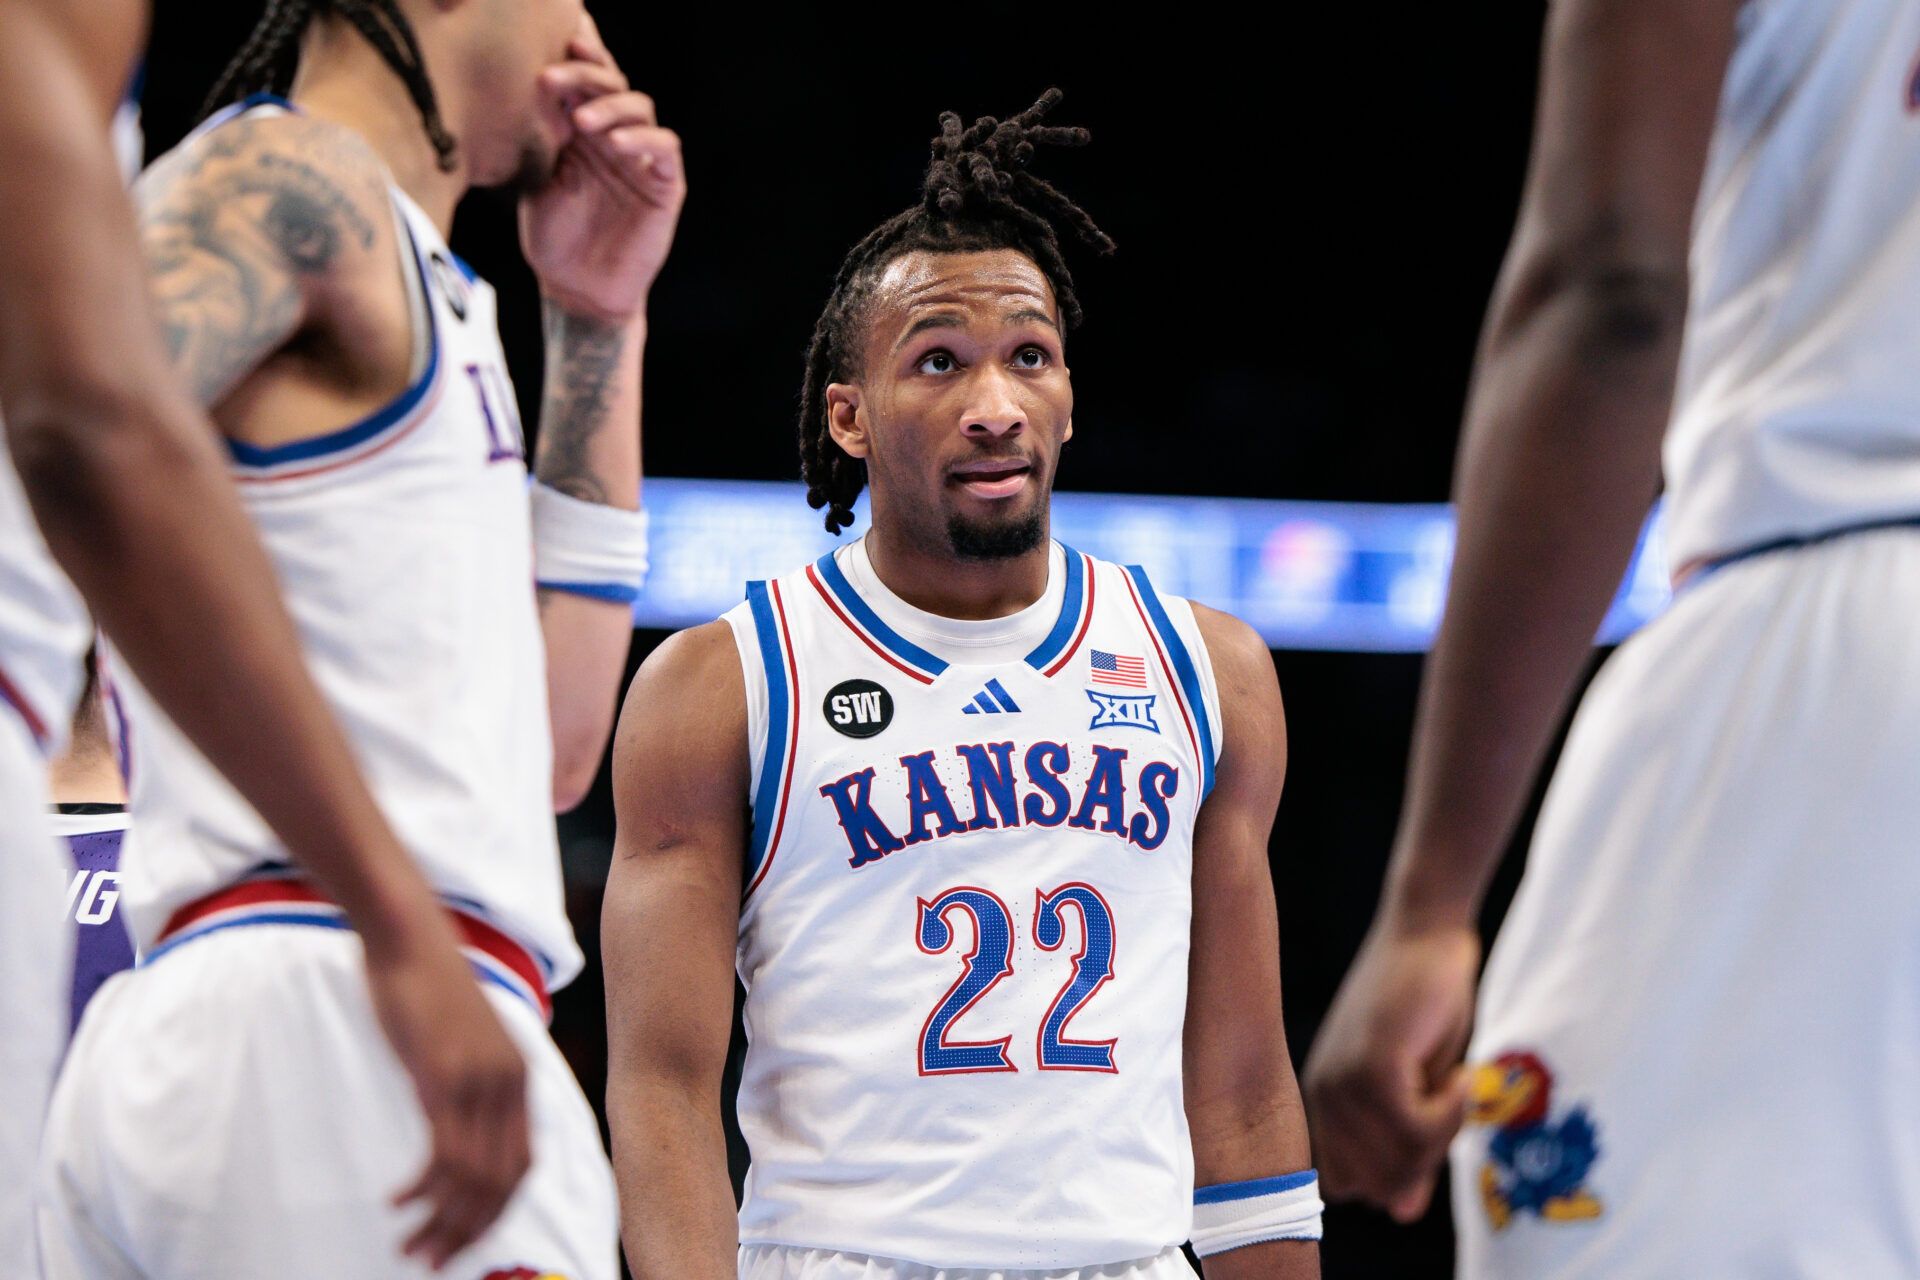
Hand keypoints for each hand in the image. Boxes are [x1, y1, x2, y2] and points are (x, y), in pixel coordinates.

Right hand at [366, 925, 531, 1269]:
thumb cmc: (426, 989)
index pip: (523, 1168)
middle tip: (431, 1261)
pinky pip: (443, 1151)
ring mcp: (479, 1080)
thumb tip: (455, 1135)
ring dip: (442, 1220)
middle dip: (469, 1231)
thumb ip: (467, 1086)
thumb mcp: (459, 1043)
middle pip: (503, 1182)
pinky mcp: (443, 1075)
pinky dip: (423, 1188)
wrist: (409, 937)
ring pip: (473, 1177)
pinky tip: (398, 1202)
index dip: (495, 1213)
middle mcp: (509, 1084)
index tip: (462, 1241)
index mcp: (519, 1079)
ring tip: (409, 1245)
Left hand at [521, 14, 684, 321]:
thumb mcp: (539, 177)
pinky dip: (643, 138)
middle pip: (613, 83)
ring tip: (582, 122)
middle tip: (553, 78)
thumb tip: (542, 79)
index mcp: (582, 130)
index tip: (556, 38)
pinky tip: (616, 144)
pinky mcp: (665, 184)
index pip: (586, 80)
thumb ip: (545, 132)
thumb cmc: (554, 238)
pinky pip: (665, 146)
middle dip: (584, 74)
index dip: (579, 55)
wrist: (578, 289)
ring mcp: (642, 158)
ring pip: (640, 107)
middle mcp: (615, 136)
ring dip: (611, 106)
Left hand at [1303, 912, 1479, 1221]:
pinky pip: (1416, 1128)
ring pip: (1400, 1161)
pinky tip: (1459, 1072)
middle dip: (1425, 1161)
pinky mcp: (1372, 1064)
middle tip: (1451, 1105)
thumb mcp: (1420, 1091)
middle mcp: (1321, 1097)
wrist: (1425, 934)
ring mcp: (1342, 1081)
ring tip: (1454, 1084)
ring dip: (1445, 1133)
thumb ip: (1408, 1150)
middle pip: (1375, 1184)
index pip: (1346, 1185)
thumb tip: (1400, 1214)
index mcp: (1323, 1104)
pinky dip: (1451, 1112)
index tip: (1433, 1131)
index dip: (1395, 1176)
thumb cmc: (1425, 1008)